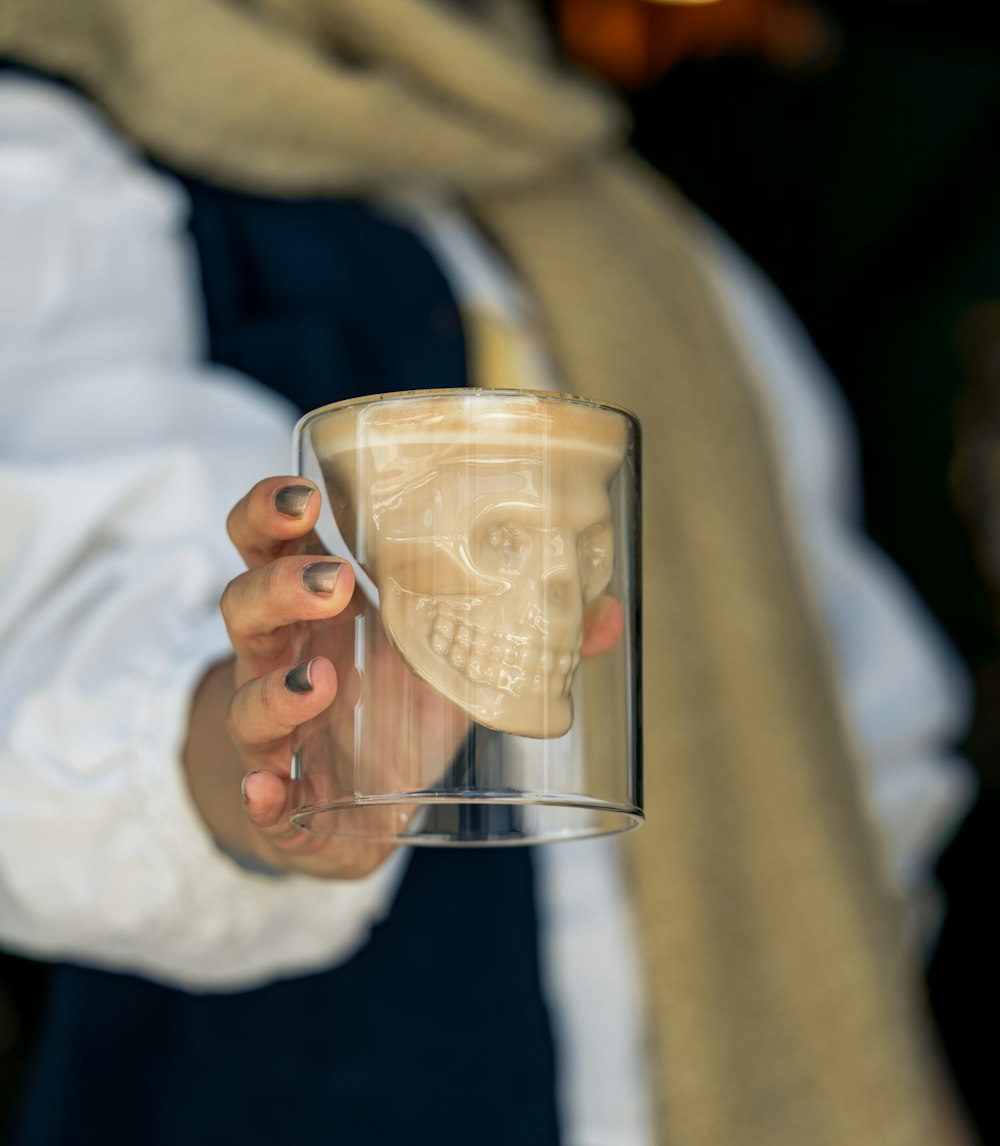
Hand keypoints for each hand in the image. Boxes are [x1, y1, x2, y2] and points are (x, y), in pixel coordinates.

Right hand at [184, 477, 628, 879]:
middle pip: (245, 605)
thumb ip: (518, 637)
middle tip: (337, 582)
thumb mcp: (449, 666)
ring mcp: (273, 731)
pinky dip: (261, 794)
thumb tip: (608, 615)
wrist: (345, 809)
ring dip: (277, 689)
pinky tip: (269, 791)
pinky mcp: (282, 802)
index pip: (267, 543)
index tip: (305, 492)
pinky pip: (257, 795)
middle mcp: (280, 660)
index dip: (268, 512)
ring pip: (245, 699)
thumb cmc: (387, 710)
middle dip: (282, 587)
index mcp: (315, 609)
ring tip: (322, 680)